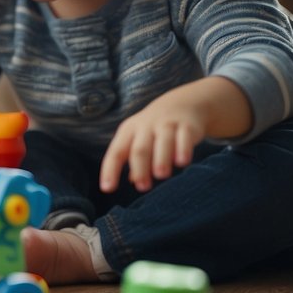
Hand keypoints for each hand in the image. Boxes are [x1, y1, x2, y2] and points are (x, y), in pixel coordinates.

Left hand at [99, 77, 250, 192]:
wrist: (182, 103)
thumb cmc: (154, 129)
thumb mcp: (139, 140)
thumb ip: (135, 160)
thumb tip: (133, 182)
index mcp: (129, 131)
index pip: (116, 152)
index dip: (110, 170)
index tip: (106, 188)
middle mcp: (146, 127)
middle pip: (139, 149)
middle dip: (140, 167)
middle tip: (143, 187)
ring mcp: (166, 125)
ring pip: (162, 141)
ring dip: (161, 158)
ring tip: (161, 175)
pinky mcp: (186, 126)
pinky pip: (184, 137)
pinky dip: (183, 149)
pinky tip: (182, 162)